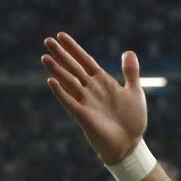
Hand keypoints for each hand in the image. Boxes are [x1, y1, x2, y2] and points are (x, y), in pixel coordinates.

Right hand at [41, 32, 146, 164]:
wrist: (130, 144)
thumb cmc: (132, 120)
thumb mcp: (135, 92)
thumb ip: (131, 72)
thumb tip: (128, 52)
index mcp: (102, 82)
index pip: (85, 61)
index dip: (73, 48)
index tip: (60, 35)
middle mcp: (91, 90)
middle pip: (73, 68)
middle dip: (61, 54)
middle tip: (47, 40)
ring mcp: (86, 102)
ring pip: (69, 82)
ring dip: (57, 70)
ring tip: (45, 57)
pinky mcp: (84, 116)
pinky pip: (69, 102)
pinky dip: (60, 92)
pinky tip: (51, 82)